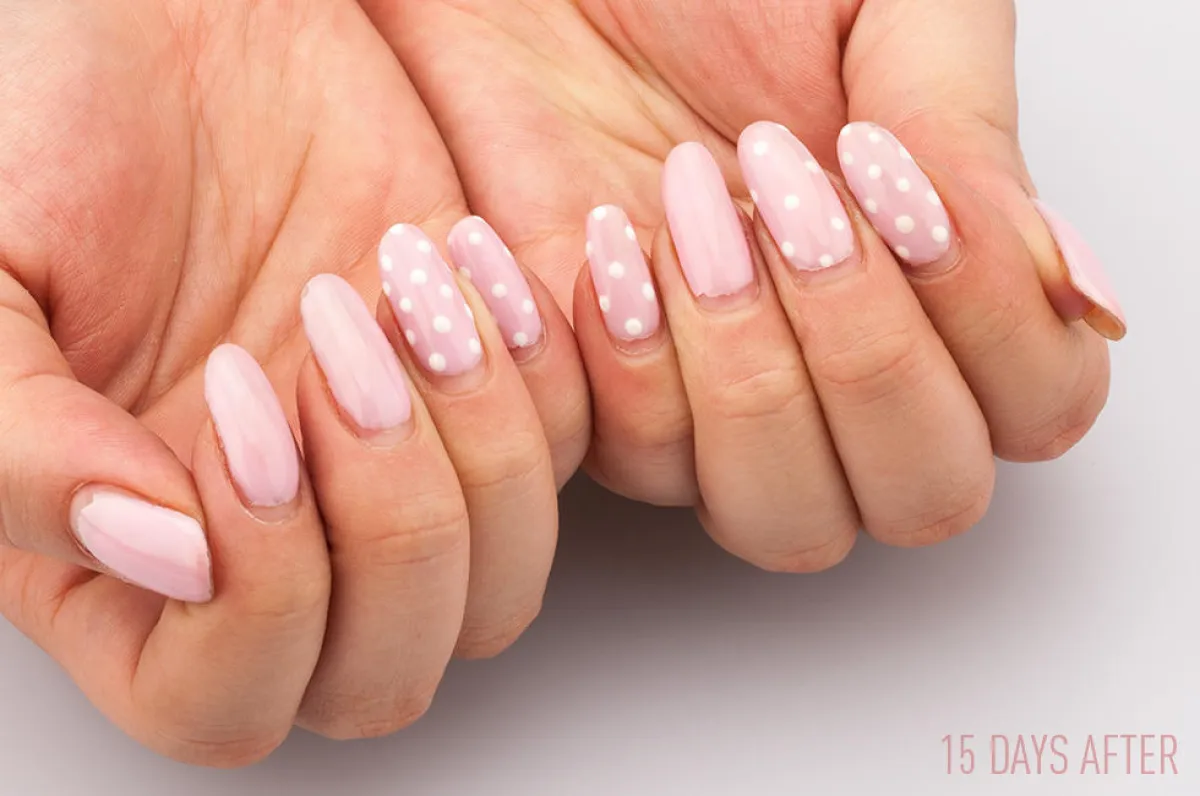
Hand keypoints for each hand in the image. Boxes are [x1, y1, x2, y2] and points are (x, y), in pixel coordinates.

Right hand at [0, 0, 586, 762]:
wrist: (172, 9)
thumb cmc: (44, 117)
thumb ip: (23, 447)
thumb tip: (166, 557)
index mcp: (125, 556)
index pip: (224, 702)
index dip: (262, 602)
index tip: (242, 424)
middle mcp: (270, 539)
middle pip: (387, 669)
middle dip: (393, 525)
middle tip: (334, 353)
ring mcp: (382, 467)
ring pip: (499, 583)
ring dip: (477, 448)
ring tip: (401, 291)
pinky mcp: (471, 384)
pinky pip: (565, 451)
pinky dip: (542, 370)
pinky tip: (460, 262)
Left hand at [364, 0, 1117, 568]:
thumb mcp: (875, 6)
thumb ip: (970, 134)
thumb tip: (1074, 292)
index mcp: (935, 276)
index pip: (1035, 404)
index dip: (984, 317)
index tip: (891, 179)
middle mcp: (837, 363)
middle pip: (917, 493)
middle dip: (865, 359)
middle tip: (792, 205)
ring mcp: (718, 395)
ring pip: (780, 514)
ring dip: (748, 375)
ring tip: (691, 215)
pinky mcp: (602, 395)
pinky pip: (638, 461)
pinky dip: (631, 363)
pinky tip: (610, 244)